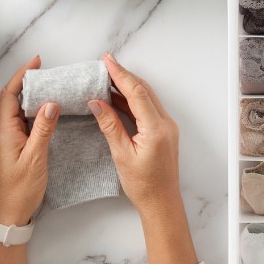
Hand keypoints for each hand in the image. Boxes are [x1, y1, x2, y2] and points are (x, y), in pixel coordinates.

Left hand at [0, 56, 60, 225]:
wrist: (10, 214)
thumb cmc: (20, 190)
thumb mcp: (35, 158)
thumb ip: (43, 129)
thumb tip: (51, 104)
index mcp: (5, 131)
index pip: (10, 95)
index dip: (22, 76)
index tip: (37, 62)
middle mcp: (5, 132)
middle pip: (14, 99)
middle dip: (30, 83)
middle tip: (50, 73)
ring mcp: (10, 140)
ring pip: (21, 111)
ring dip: (36, 98)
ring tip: (55, 89)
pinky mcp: (17, 147)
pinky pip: (26, 124)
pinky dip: (38, 114)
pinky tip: (52, 114)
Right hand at [88, 53, 180, 216]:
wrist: (161, 202)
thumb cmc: (143, 184)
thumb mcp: (121, 154)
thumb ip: (109, 126)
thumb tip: (96, 103)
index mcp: (156, 128)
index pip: (137, 92)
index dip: (120, 74)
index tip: (107, 61)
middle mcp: (165, 123)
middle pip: (144, 90)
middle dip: (124, 75)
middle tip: (105, 64)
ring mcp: (166, 126)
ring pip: (146, 98)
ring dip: (128, 86)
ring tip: (107, 77)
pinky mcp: (163, 131)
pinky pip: (148, 108)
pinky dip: (132, 100)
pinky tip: (117, 97)